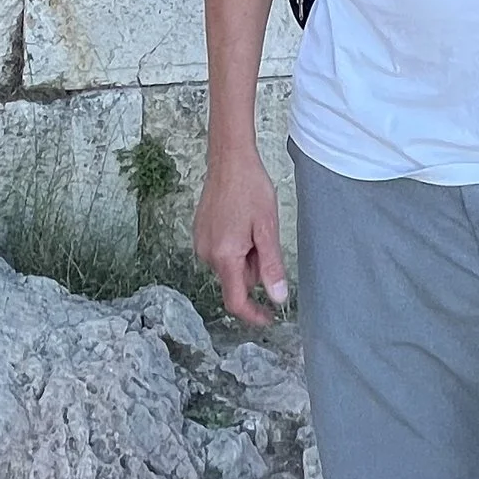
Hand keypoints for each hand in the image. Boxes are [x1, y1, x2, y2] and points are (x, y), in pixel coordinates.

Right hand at [194, 152, 290, 327]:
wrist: (229, 160)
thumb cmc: (250, 188)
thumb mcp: (267, 228)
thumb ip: (271, 266)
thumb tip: (278, 297)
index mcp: (224, 256)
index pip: (236, 300)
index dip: (253, 314)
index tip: (268, 318)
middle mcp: (207, 254)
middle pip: (236, 280)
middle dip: (254, 268)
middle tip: (265, 237)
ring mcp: (201, 243)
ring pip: (230, 265)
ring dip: (245, 255)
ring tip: (252, 225)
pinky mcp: (200, 233)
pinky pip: (221, 252)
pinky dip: (235, 245)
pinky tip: (241, 221)